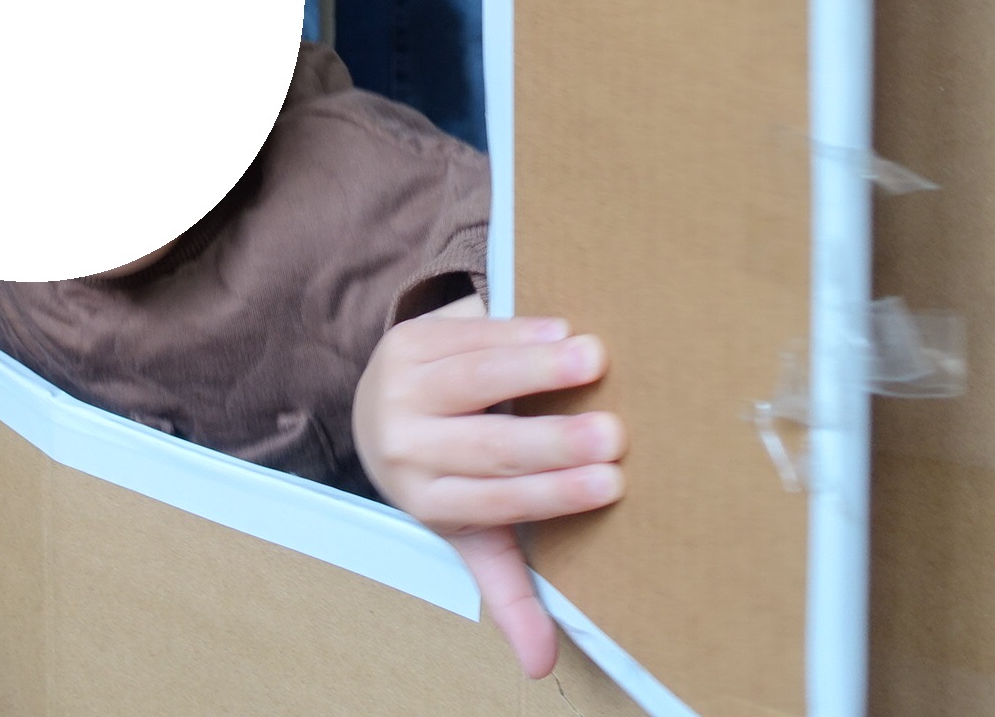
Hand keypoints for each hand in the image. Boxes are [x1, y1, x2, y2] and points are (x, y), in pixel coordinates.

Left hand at [352, 294, 625, 677]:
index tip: (612, 483)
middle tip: (614, 433)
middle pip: (487, 447)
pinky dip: (515, 330)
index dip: (554, 494)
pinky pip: (466, 334)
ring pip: (473, 380)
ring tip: (595, 359)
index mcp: (431, 500)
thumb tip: (540, 666)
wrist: (380, 407)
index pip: (497, 503)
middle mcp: (406, 448)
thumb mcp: (471, 531)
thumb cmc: (449, 473)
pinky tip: (561, 329)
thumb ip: (507, 589)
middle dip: (554, 440)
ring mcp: (401, 389)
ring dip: (536, 368)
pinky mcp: (405, 340)